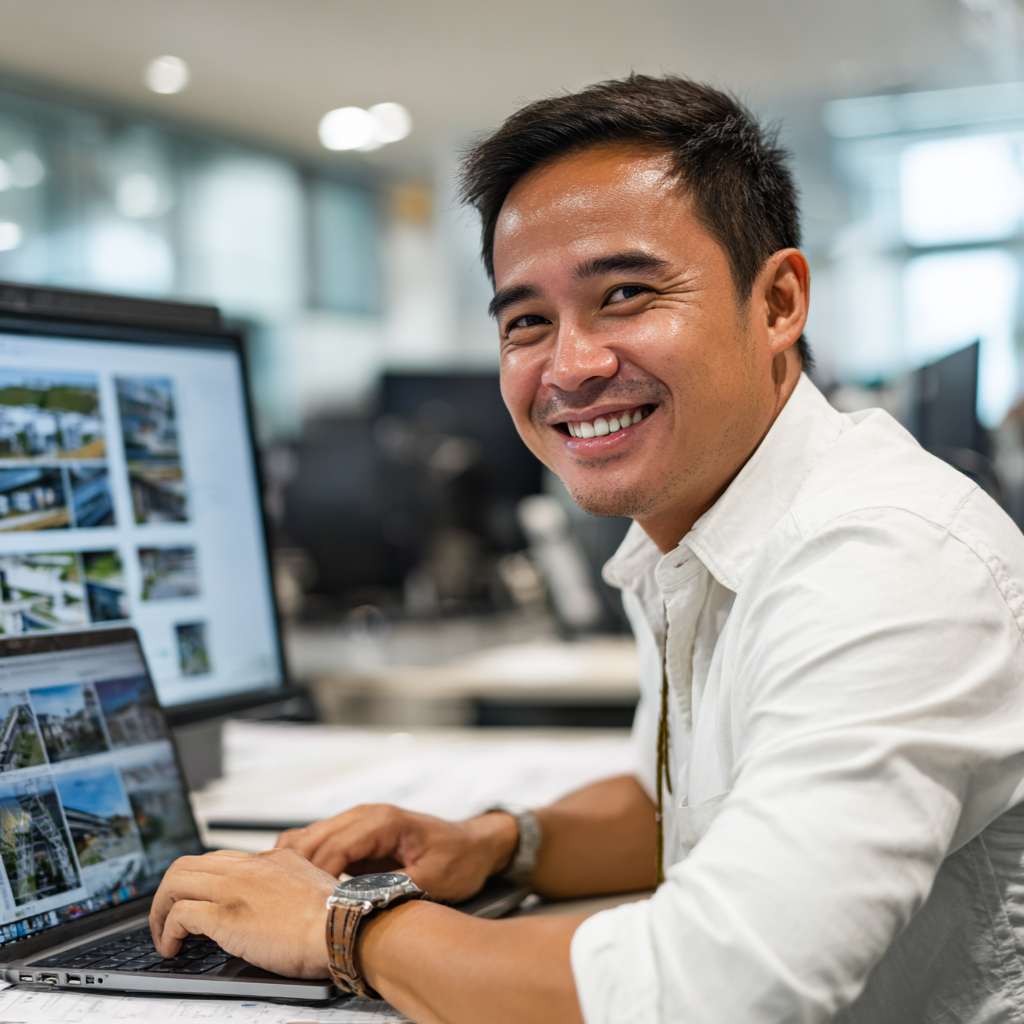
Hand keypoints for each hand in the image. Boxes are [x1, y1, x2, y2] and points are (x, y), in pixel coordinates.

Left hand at [149, 848, 335, 978]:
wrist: (340, 925)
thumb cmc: (335, 917)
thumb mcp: (313, 887)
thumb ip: (291, 886)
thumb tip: (279, 903)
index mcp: (271, 859)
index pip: (220, 860)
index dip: (200, 883)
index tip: (196, 904)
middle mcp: (249, 867)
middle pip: (188, 864)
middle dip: (168, 893)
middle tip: (167, 920)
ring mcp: (234, 889)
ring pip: (176, 881)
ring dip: (161, 911)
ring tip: (164, 937)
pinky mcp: (225, 916)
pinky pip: (179, 914)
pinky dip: (167, 932)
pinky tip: (172, 948)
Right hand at [275, 804, 517, 903]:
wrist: (475, 846)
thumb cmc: (459, 860)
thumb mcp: (432, 879)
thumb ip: (393, 888)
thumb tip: (355, 904)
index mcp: (382, 822)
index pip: (332, 848)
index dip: (316, 881)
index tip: (308, 910)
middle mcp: (365, 815)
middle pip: (311, 839)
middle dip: (296, 874)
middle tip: (287, 910)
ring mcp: (358, 823)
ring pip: (308, 839)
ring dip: (296, 868)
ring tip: (292, 903)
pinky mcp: (356, 837)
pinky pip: (319, 846)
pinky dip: (306, 865)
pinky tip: (304, 893)